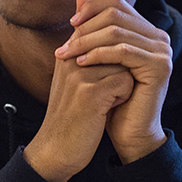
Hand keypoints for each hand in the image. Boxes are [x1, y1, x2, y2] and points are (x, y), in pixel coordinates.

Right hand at [24, 51, 133, 181]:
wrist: (56, 149)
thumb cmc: (72, 115)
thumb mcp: (75, 81)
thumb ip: (89, 58)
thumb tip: (115, 38)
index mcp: (67, 53)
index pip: (103, 32)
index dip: (115, 53)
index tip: (110, 76)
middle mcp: (71, 59)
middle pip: (116, 46)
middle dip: (121, 68)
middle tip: (108, 91)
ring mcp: (79, 74)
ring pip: (124, 63)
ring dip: (123, 83)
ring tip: (106, 100)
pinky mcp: (90, 92)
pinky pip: (125, 81)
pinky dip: (124, 96)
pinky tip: (107, 109)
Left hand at [55, 0, 171, 163]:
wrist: (128, 132)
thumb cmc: (112, 96)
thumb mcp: (98, 57)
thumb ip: (92, 28)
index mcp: (146, 30)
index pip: (117, 4)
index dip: (92, 8)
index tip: (70, 23)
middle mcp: (158, 37)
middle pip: (116, 14)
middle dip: (85, 27)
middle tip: (64, 45)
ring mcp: (162, 51)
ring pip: (117, 32)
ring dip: (86, 41)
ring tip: (66, 55)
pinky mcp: (160, 66)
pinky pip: (123, 52)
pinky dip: (98, 55)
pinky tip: (81, 63)